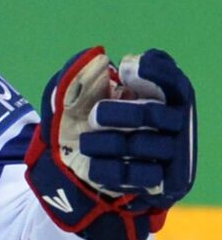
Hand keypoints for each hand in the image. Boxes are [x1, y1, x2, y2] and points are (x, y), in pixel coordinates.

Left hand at [26, 47, 196, 239]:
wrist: (67, 168)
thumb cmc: (78, 121)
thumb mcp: (72, 94)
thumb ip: (80, 73)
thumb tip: (97, 57)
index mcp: (159, 96)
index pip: (171, 81)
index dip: (157, 73)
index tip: (128, 67)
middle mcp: (173, 123)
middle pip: (157, 115)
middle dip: (124, 114)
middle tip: (94, 116)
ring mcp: (171, 154)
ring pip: (145, 146)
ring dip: (109, 143)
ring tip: (84, 143)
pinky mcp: (163, 182)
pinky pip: (142, 176)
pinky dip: (112, 170)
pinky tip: (92, 165)